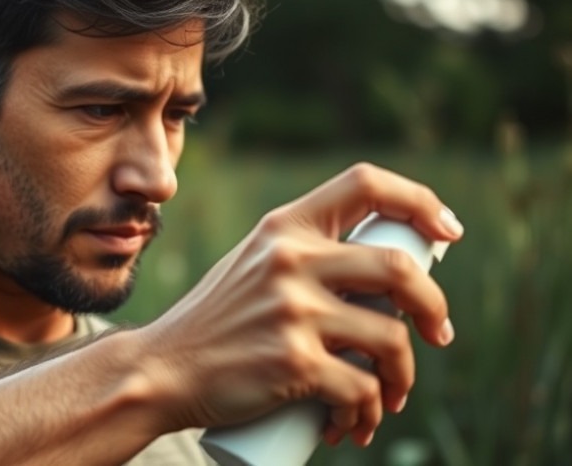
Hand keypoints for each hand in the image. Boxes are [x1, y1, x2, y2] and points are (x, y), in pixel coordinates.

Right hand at [139, 163, 463, 446]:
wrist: (160, 369)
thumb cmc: (214, 322)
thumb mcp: (252, 265)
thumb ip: (303, 256)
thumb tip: (383, 273)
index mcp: (283, 227)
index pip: (366, 183)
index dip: (419, 201)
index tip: (447, 234)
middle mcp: (290, 259)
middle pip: (399, 268)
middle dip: (435, 307)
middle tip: (440, 334)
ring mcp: (292, 311)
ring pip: (392, 339)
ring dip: (404, 377)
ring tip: (390, 396)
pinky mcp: (293, 362)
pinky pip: (362, 390)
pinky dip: (369, 414)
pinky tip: (354, 424)